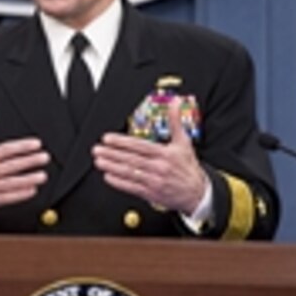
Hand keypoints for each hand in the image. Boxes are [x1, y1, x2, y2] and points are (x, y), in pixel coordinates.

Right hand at [0, 109, 49, 219]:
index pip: (4, 150)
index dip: (21, 147)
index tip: (36, 144)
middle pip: (10, 166)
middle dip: (29, 161)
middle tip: (44, 157)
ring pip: (11, 183)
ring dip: (28, 179)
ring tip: (42, 175)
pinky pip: (7, 198)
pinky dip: (20, 194)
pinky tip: (32, 189)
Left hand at [92, 97, 207, 213]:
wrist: (198, 193)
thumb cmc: (188, 167)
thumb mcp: (184, 142)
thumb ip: (176, 121)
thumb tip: (175, 101)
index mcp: (165, 154)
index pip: (140, 146)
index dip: (122, 142)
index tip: (108, 138)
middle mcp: (158, 167)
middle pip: (131, 159)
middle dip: (112, 154)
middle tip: (97, 149)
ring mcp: (154, 182)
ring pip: (129, 173)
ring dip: (112, 167)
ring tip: (99, 161)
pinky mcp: (151, 194)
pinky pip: (132, 188)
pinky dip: (119, 183)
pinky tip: (108, 177)